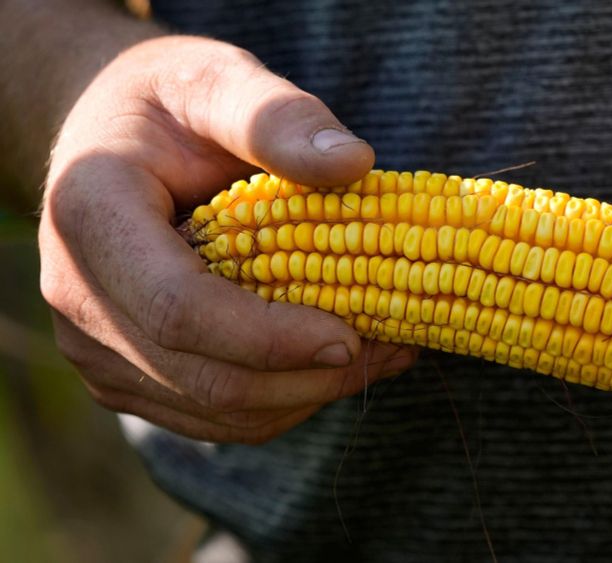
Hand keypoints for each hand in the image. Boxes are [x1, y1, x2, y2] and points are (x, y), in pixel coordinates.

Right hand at [40, 36, 416, 443]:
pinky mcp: (126, 375)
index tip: (352, 336)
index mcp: (91, 216)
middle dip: (308, 377)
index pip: (180, 308)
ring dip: (307, 394)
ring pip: (214, 411)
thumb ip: (278, 118)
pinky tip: (334, 362)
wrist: (112, 139)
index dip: (271, 338)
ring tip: (380, 352)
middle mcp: (78, 296)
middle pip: (203, 377)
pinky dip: (283, 399)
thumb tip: (356, 162)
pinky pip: (212, 415)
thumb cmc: (168, 105)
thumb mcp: (219, 82)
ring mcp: (97, 347)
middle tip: (392, 348)